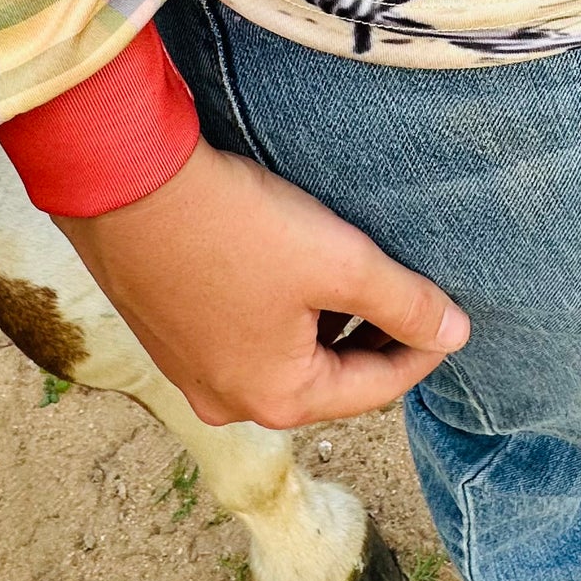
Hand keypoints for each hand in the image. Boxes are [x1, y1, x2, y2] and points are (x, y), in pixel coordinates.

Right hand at [55, 138, 469, 428]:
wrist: (124, 180)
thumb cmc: (234, 226)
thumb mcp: (340, 263)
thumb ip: (406, 304)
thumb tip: (456, 334)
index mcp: (276, 399)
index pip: (377, 388)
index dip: (424, 347)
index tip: (453, 312)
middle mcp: (227, 400)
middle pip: (328, 375)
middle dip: (371, 334)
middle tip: (407, 286)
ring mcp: (188, 368)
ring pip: (284, 353)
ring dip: (324, 320)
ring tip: (352, 268)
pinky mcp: (164, 330)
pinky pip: (241, 332)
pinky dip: (279, 308)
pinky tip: (290, 262)